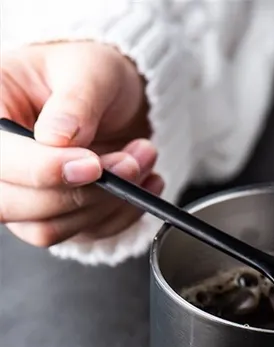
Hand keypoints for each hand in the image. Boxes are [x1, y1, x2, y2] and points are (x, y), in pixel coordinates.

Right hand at [0, 41, 163, 246]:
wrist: (115, 99)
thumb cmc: (90, 75)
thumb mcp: (90, 70)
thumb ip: (76, 102)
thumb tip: (57, 137)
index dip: (42, 169)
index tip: (92, 164)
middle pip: (14, 206)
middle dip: (82, 192)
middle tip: (128, 162)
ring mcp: (24, 195)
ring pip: (50, 229)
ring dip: (107, 203)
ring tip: (140, 160)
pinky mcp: (57, 217)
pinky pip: (85, 233)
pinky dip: (122, 213)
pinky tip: (142, 181)